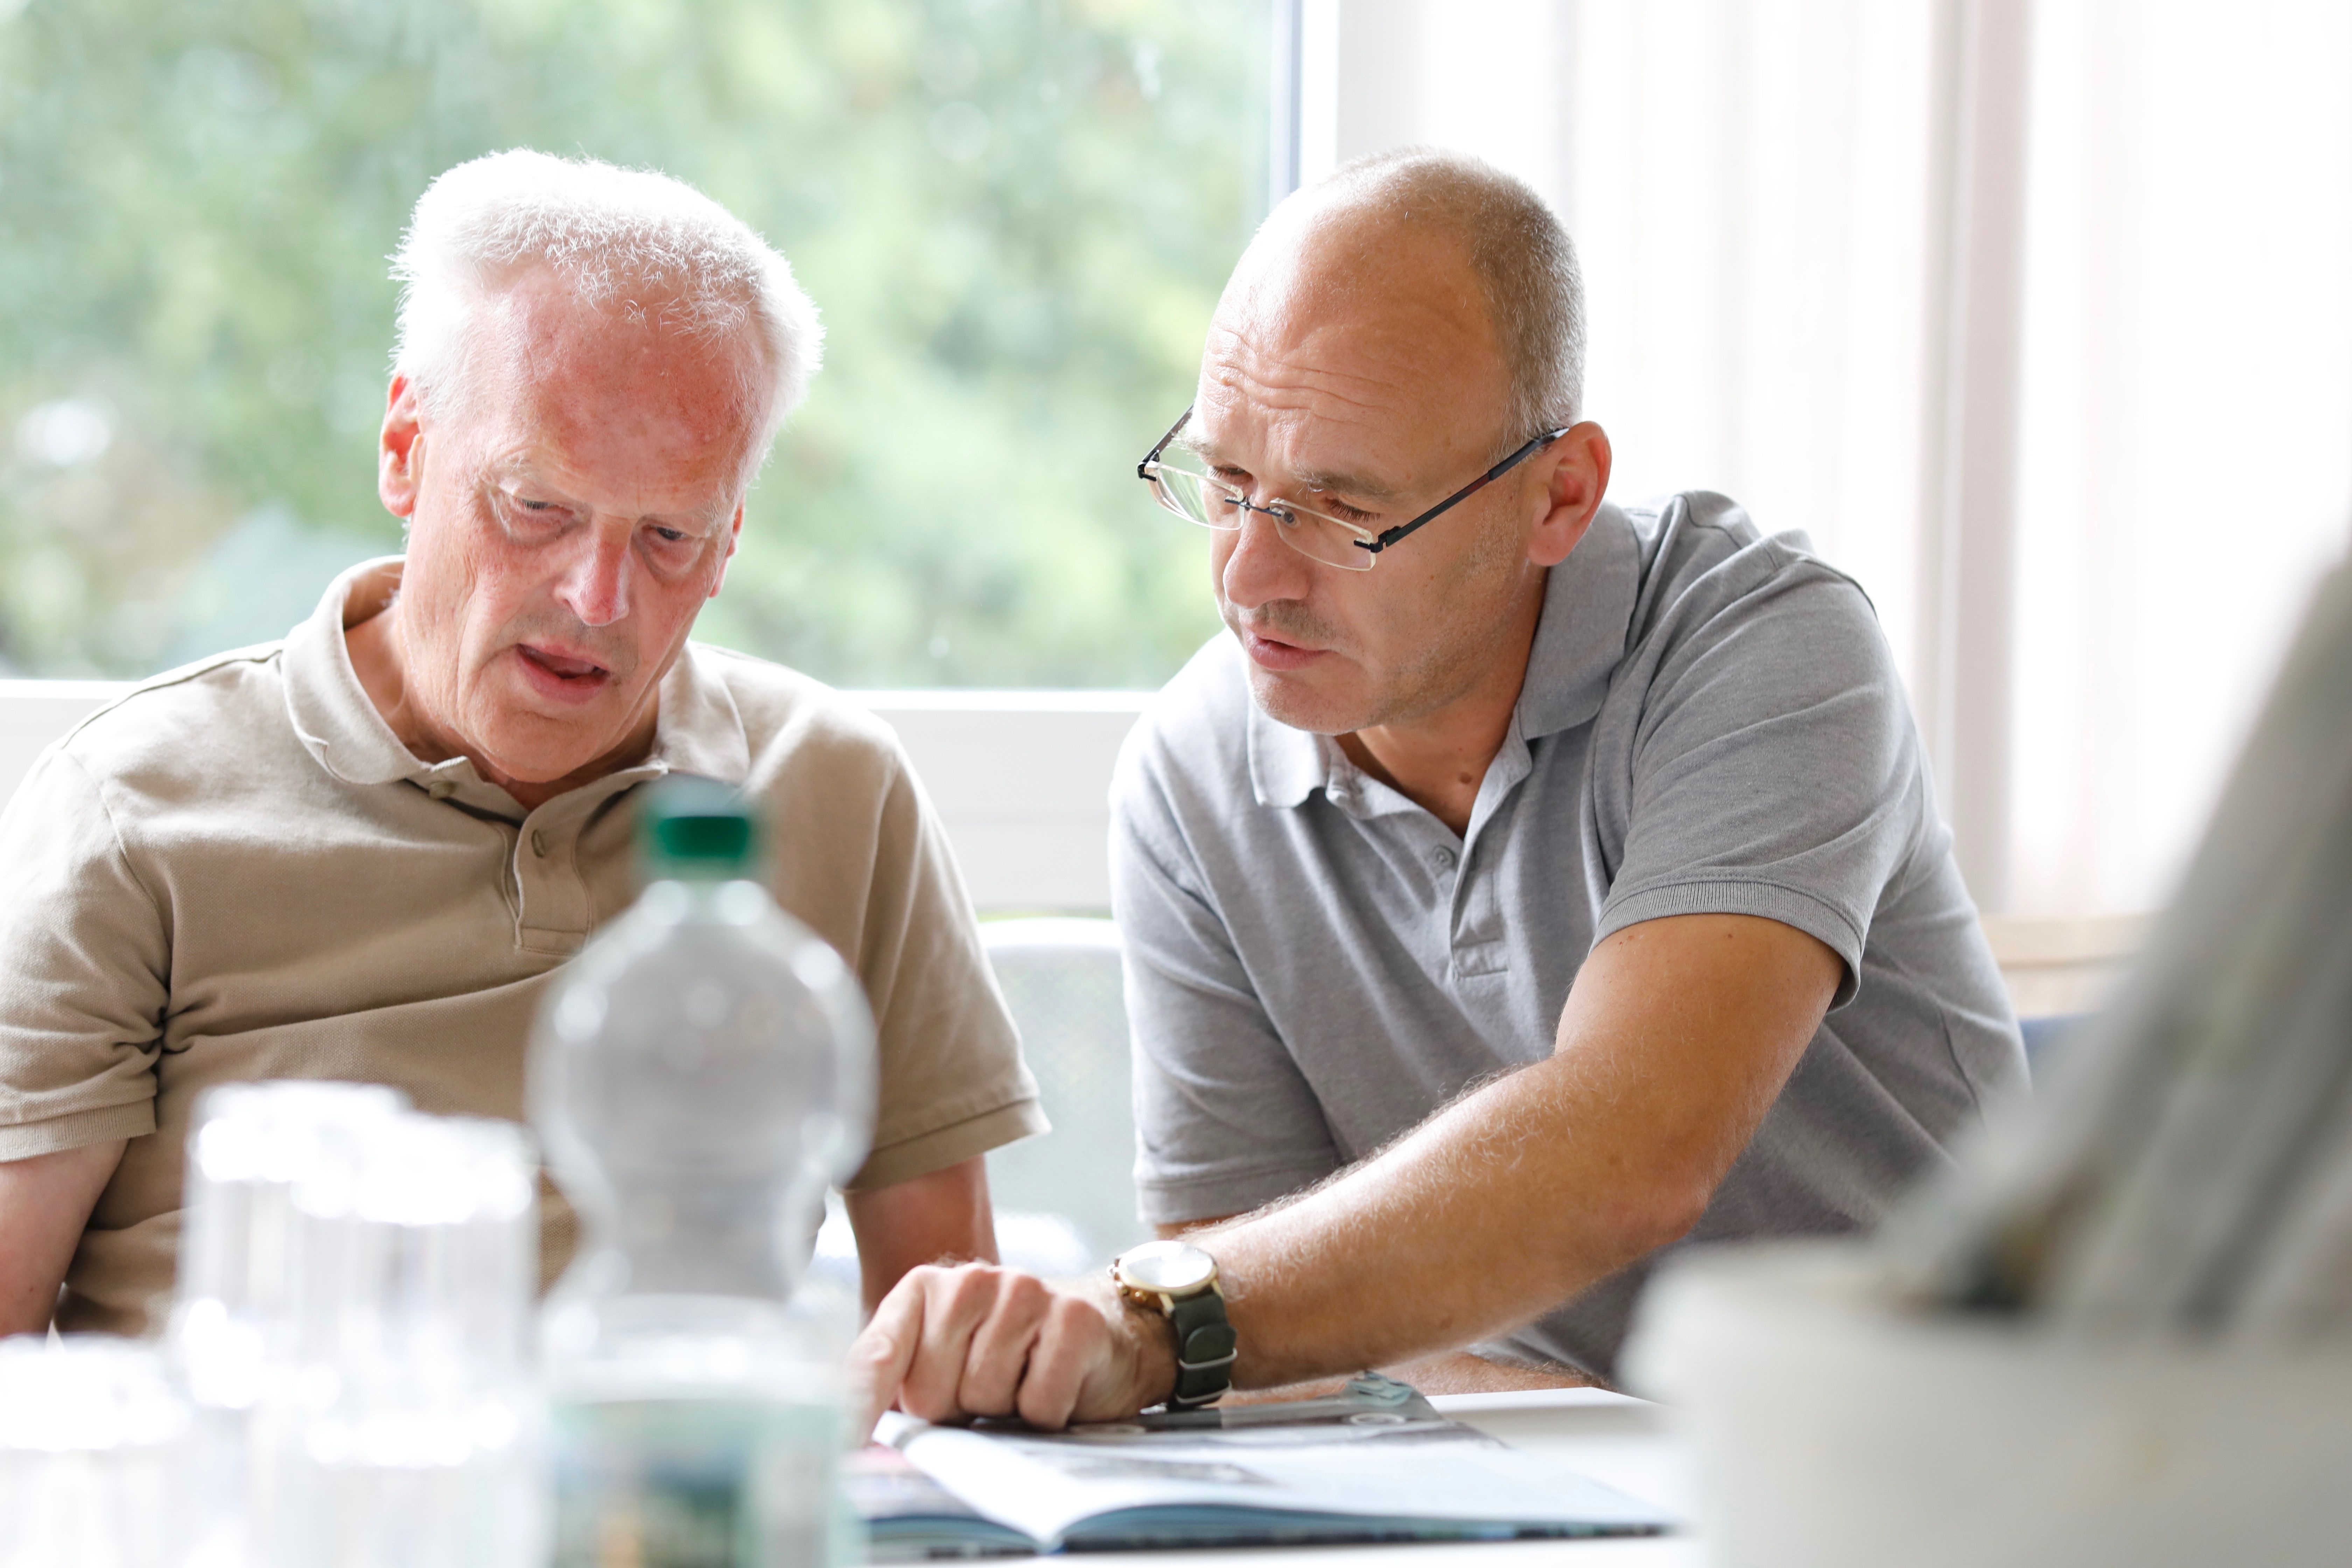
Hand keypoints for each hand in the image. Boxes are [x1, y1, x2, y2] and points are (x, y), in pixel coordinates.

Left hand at [846, 1263, 1175, 1437]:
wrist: (1100, 1332)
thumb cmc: (1007, 1357)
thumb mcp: (941, 1365)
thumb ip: (891, 1390)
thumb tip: (849, 1441)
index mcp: (924, 1290)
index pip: (875, 1360)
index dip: (856, 1411)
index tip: (839, 1451)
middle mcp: (970, 1280)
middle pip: (932, 1391)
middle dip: (955, 1410)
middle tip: (981, 1393)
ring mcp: (1024, 1292)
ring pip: (985, 1397)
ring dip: (1003, 1410)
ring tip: (1019, 1382)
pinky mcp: (1073, 1317)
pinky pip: (1038, 1403)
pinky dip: (1046, 1412)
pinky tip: (1054, 1383)